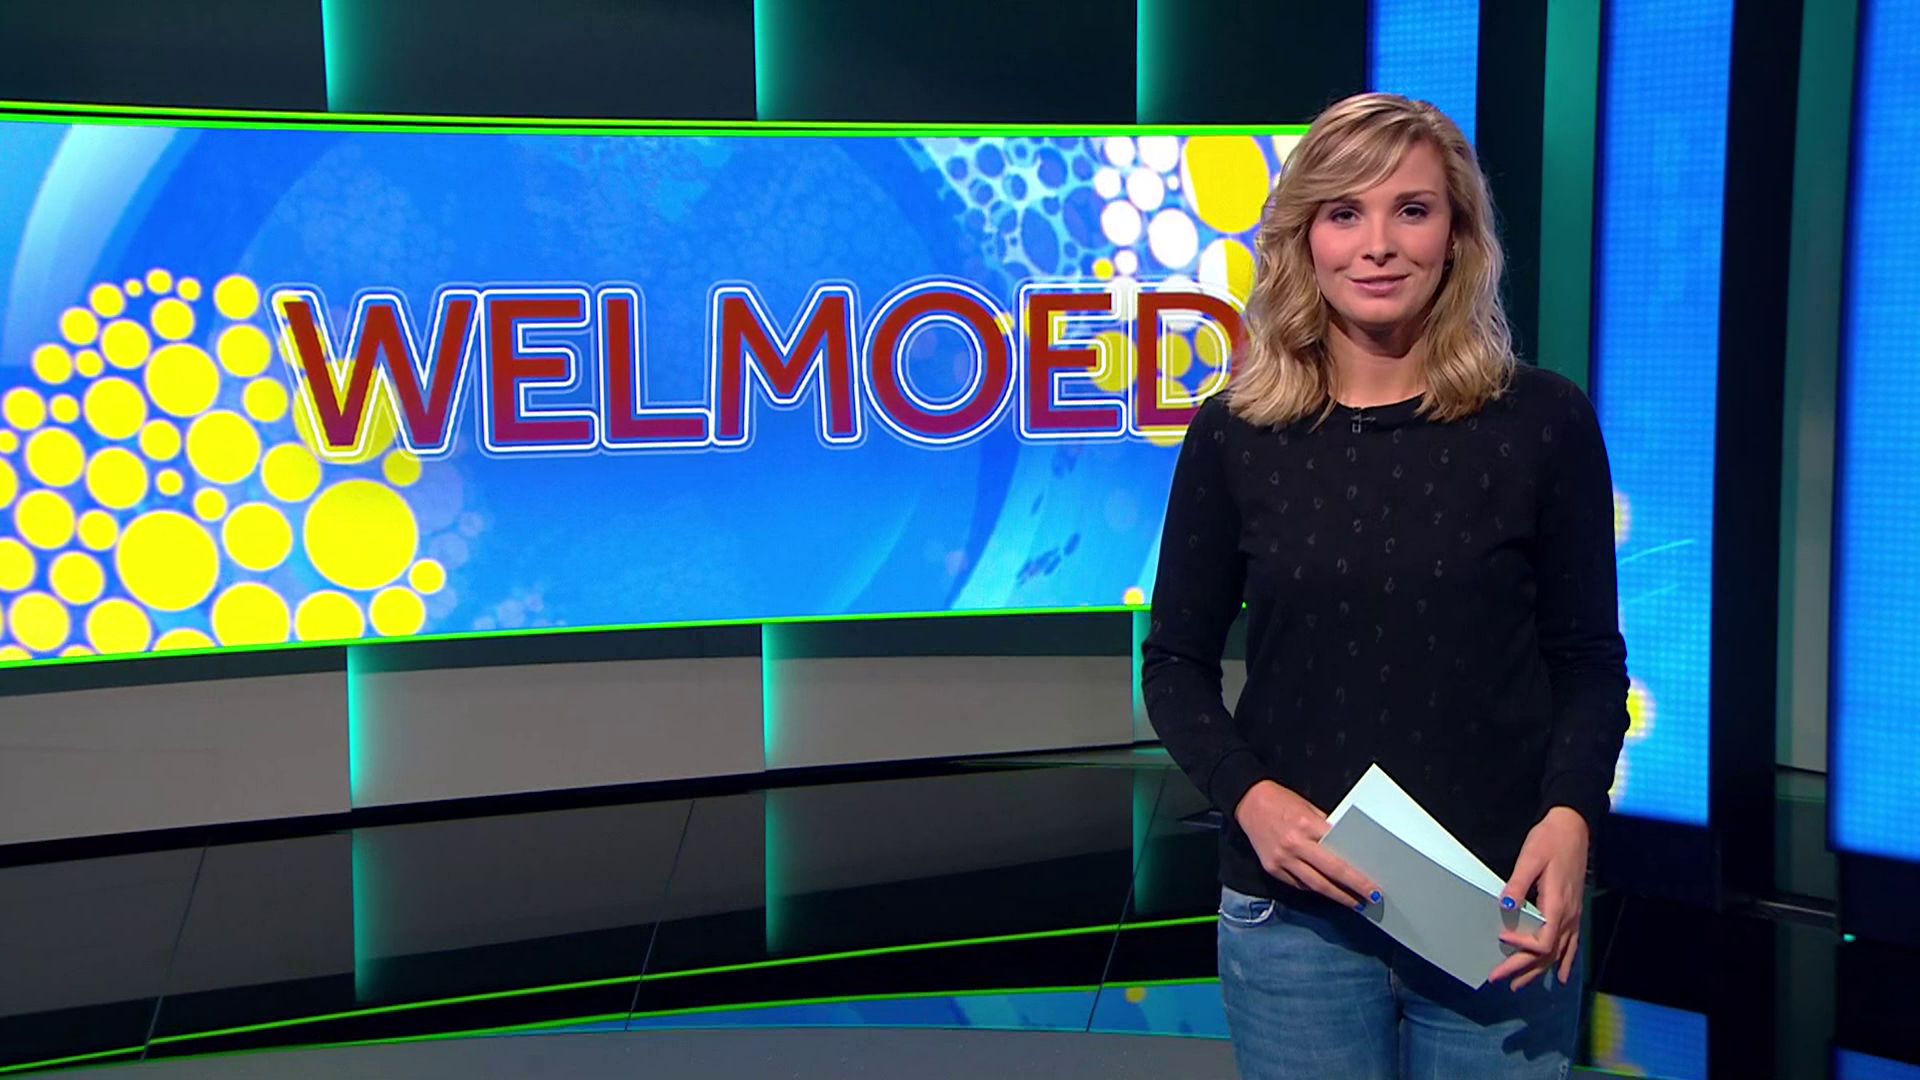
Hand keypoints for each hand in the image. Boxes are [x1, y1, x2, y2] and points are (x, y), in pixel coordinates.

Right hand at [1234, 780, 1382, 910]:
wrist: (1248, 801)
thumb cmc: (1282, 802)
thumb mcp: (1309, 809)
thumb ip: (1326, 830)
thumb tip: (1346, 849)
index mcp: (1307, 826)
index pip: (1338, 855)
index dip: (1357, 874)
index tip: (1372, 885)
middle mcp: (1294, 845)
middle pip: (1330, 874)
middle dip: (1353, 889)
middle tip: (1370, 898)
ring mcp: (1281, 859)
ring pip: (1314, 885)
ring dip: (1336, 895)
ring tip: (1353, 902)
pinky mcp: (1272, 868)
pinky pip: (1297, 884)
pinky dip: (1314, 889)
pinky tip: (1327, 891)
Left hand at [1489, 806, 1588, 990]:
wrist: (1574, 828)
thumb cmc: (1550, 841)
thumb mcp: (1530, 858)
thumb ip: (1518, 883)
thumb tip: (1506, 904)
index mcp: (1558, 906)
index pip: (1542, 942)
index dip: (1522, 948)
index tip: (1501, 939)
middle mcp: (1569, 917)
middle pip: (1547, 954)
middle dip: (1523, 969)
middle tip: (1499, 980)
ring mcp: (1574, 916)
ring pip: (1559, 954)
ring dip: (1539, 971)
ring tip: (1520, 985)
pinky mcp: (1574, 912)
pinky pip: (1571, 946)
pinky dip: (1565, 963)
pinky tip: (1559, 977)